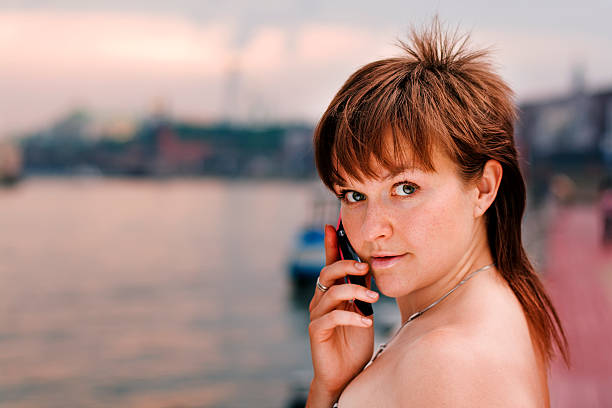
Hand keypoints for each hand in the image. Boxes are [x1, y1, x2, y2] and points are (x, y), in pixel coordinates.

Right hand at [307, 224, 377, 401]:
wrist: (345, 373)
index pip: (329, 264)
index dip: (329, 245)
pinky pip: (332, 316)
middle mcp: (320, 300)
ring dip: (355, 291)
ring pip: (332, 292)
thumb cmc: (354, 342)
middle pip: (327, 273)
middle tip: (365, 266)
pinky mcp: (317, 331)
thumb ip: (360, 291)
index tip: (332, 227)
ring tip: (374, 299)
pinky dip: (351, 315)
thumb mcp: (362, 311)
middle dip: (346, 265)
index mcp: (331, 293)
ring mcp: (317, 315)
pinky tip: (366, 321)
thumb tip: (368, 268)